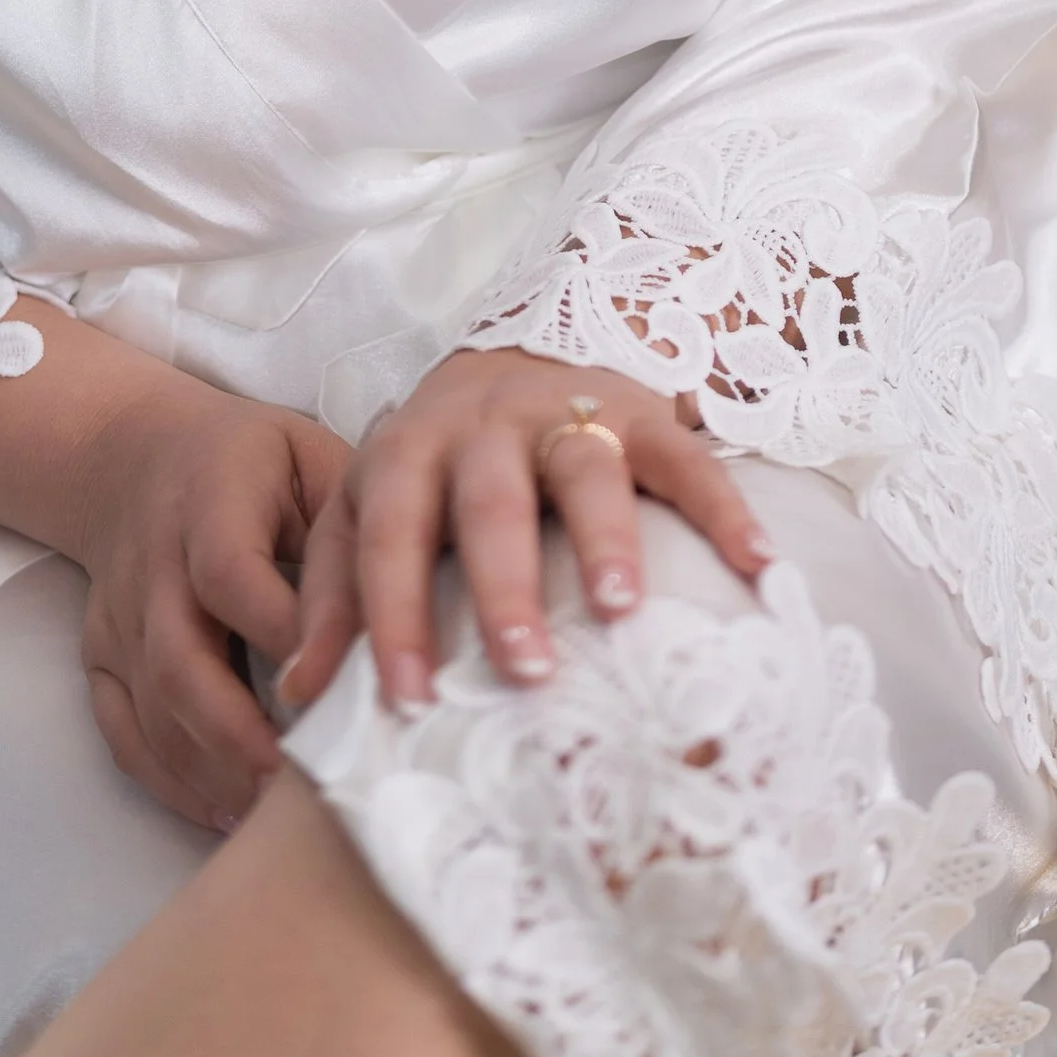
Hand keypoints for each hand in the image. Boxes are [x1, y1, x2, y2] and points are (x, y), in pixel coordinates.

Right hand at [66, 377, 350, 836]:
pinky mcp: (100, 654)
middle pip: (181, 660)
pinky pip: (121, 730)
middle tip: (307, 785)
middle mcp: (152, 562)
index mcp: (209, 501)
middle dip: (242, 734)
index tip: (342, 692)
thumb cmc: (248, 461)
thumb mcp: (308, 455)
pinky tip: (221, 811)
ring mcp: (120, 614)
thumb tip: (406, 610)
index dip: (282, 638)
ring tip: (274, 815)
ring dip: (211, 769)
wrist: (132, 453)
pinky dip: (166, 780)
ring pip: (152, 707)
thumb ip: (349, 523)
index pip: (231, 575)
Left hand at [279, 348, 768, 721]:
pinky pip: (686, 455)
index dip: (392, 615)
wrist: (514, 357)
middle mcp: (481, 425)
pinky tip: (759, 568)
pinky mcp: (642, 409)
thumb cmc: (435, 469)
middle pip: (487, 503)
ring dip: (604, 538)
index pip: (388, 535)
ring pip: (582, 467)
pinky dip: (724, 508)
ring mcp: (564, 410)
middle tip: (525, 669)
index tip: (406, 700)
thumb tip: (297, 694)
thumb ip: (335, 593)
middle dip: (504, 585)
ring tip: (624, 611)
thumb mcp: (370, 512)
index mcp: (406, 451)